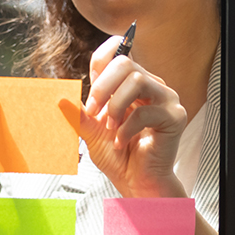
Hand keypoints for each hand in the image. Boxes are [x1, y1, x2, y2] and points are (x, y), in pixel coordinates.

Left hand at [81, 36, 188, 197]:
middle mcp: (151, 85)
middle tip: (93, 112)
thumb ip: (80, 113)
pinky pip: (145, 112)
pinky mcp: (174, 116)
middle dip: (102, 87)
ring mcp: (166, 99)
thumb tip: (59, 98)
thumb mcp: (91, 131)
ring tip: (110, 128)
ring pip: (137, 80)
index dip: (100, 61)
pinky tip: (120, 142)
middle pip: (125, 62)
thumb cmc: (119, 157)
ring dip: (116, 106)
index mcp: (131, 83)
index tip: (90, 93)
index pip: (119, 51)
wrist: (136, 183)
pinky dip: (126, 129)